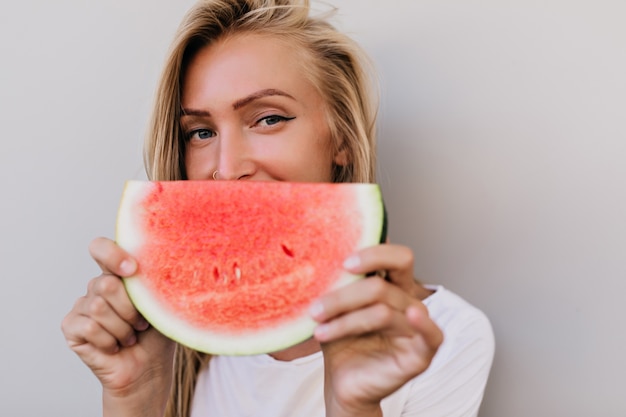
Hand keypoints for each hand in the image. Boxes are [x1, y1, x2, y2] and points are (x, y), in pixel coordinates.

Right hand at [61, 237, 174, 415]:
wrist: (148, 369)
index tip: (132, 270)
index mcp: (118, 274)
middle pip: (105, 283)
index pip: (101, 248)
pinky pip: (89, 326)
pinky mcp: (71, 327)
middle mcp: (97, 286)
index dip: (112, 254)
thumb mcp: (162, 304)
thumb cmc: (157, 335)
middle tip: (140, 323)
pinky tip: (114, 346)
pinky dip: (108, 340)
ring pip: (98, 306)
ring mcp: (82, 306)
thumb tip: (164, 263)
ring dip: (121, 328)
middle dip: (129, 308)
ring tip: (130, 336)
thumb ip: (155, 282)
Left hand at [311, 244, 443, 416]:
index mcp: (393, 286)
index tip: (343, 264)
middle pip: (383, 286)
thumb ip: (340, 281)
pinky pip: (432, 335)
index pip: (398, 257)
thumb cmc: (341, 341)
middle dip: (344, 295)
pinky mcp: (421, 354)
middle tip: (317, 308)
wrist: (341, 382)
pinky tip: (411, 316)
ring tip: (319, 330)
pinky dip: (424, 323)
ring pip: (382, 312)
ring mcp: (416, 328)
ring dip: (344, 321)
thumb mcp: (334, 308)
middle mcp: (408, 302)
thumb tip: (331, 247)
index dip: (374, 254)